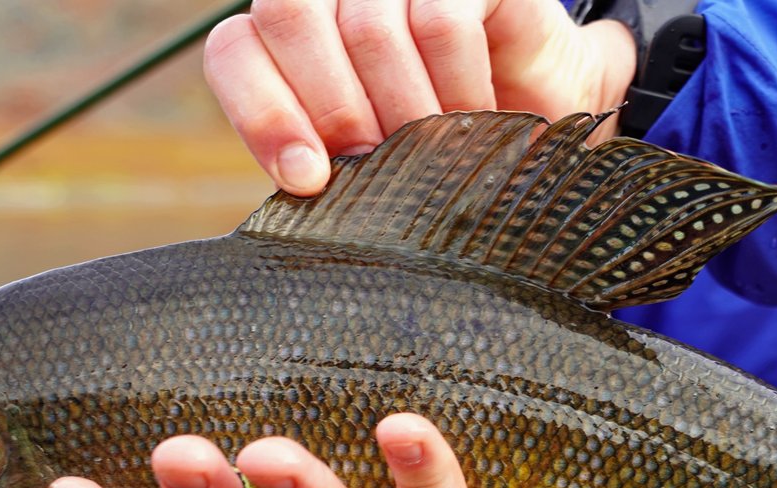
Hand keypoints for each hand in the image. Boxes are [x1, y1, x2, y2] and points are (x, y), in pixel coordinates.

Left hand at [204, 0, 637, 194]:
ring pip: (370, 28)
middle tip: (377, 163)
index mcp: (285, 38)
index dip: (263, 112)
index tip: (307, 179)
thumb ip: (322, 163)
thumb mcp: (370, 166)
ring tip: (438, 157)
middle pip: (288, 15)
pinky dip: (458, 87)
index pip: (237, 50)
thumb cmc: (439, 153)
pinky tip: (479, 120)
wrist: (539, 125)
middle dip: (332, 108)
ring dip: (407, 110)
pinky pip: (441, 22)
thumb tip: (304, 182)